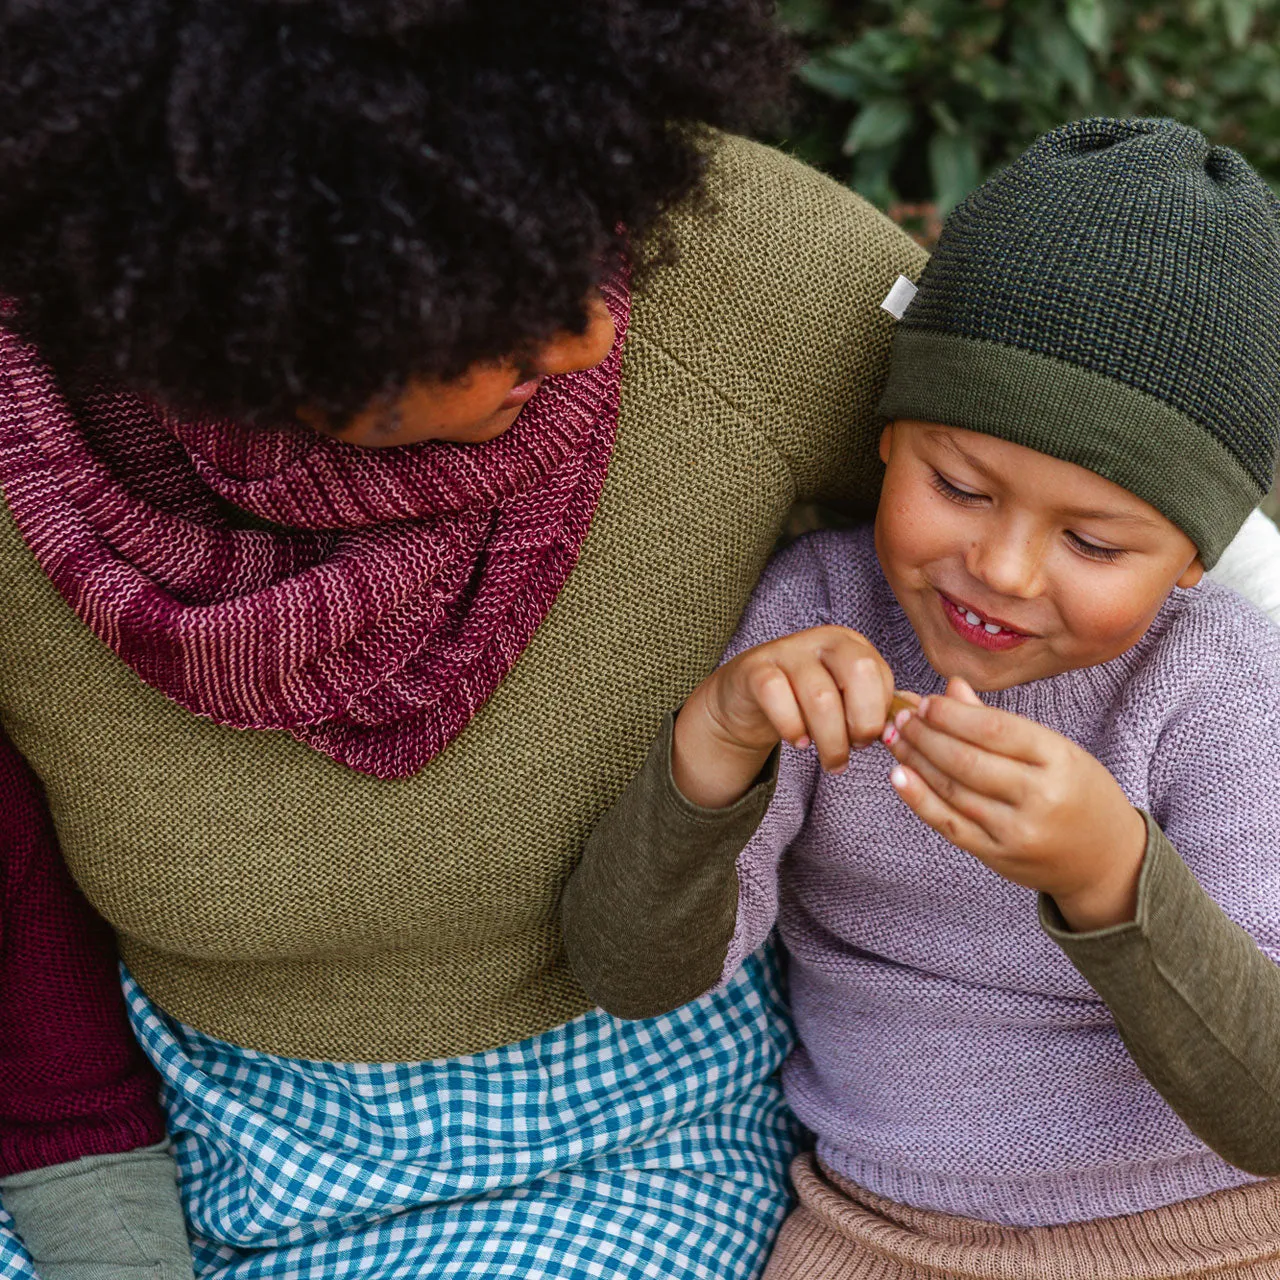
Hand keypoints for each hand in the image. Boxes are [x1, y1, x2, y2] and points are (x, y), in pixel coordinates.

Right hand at [674, 626, 894, 808]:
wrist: (747, 698)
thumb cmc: (804, 703)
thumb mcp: (843, 699)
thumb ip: (872, 709)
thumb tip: (902, 729)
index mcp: (851, 644)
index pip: (881, 676)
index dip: (879, 715)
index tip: (868, 739)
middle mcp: (822, 640)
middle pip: (859, 674)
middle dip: (863, 722)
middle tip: (854, 749)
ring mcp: (787, 651)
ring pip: (820, 696)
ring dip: (830, 740)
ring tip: (830, 761)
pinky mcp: (755, 670)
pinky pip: (778, 697)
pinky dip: (792, 728)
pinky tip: (798, 742)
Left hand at [883, 677, 1146, 930]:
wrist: (1107, 861)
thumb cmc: (1079, 793)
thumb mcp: (1055, 750)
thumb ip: (999, 723)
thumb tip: (950, 688)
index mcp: (1059, 760)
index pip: (994, 730)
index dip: (952, 714)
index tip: (926, 703)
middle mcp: (1040, 797)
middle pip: (966, 760)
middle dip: (925, 735)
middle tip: (900, 718)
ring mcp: (1017, 831)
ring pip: (953, 790)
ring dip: (915, 761)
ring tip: (894, 739)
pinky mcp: (998, 856)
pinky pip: (949, 825)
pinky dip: (918, 799)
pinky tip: (898, 775)